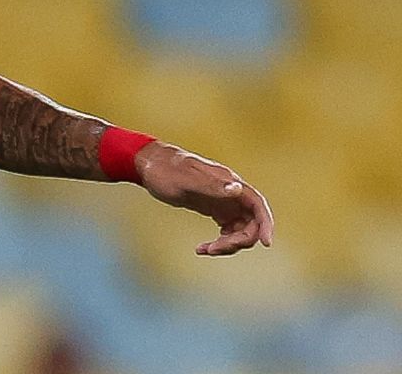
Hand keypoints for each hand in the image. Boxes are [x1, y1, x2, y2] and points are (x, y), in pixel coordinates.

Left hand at [135, 142, 273, 256]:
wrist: (148, 165)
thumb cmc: (165, 169)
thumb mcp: (186, 178)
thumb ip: (212, 185)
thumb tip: (237, 189)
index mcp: (229, 182)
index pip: (258, 205)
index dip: (266, 224)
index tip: (266, 244)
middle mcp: (230, 193)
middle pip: (250, 223)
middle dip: (238, 240)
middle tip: (214, 249)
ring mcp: (223, 202)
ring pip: (239, 230)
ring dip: (227, 244)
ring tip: (205, 250)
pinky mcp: (213, 209)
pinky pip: (226, 230)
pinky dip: (219, 242)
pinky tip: (202, 248)